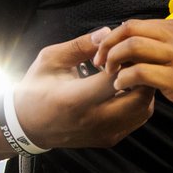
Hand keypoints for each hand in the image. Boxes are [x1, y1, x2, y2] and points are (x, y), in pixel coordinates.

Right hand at [12, 29, 154, 149]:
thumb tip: (107, 33)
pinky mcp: (109, 139)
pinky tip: (123, 89)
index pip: (115, 78)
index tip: (117, 51)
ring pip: (143, 110)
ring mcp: (103, 133)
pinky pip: (137, 119)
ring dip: (143, 89)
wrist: (28, 126)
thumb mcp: (50, 59)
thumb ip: (80, 45)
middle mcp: (92, 121)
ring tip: (128, 74)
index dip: (122, 60)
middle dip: (141, 75)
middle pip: (139, 98)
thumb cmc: (37, 88)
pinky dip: (138, 102)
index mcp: (74, 100)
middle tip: (132, 61)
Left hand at [91, 18, 172, 132]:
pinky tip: (121, 87)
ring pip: (132, 47)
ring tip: (109, 75)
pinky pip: (140, 72)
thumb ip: (171, 47)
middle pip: (130, 29)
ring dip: (112, 61)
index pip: (137, 23)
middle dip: (107, 45)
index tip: (104, 53)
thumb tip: (141, 47)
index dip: (114, 37)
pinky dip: (124, 79)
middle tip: (98, 63)